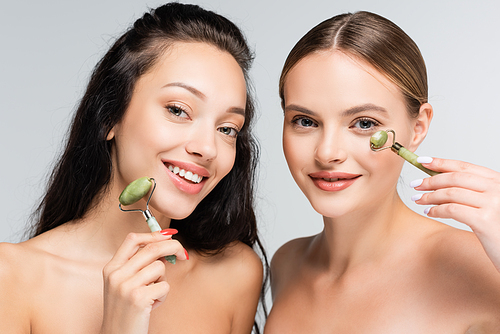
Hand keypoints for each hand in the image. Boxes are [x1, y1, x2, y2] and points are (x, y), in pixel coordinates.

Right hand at [100, 229, 187, 333]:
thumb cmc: (125, 310)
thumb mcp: (124, 283)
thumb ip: (139, 264)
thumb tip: (166, 244)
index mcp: (111, 268)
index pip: (133, 239)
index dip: (154, 234)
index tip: (169, 235)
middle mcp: (116, 275)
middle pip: (152, 248)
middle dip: (173, 247)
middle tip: (183, 254)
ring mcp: (126, 286)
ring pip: (160, 267)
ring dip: (163, 280)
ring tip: (152, 294)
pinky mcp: (138, 298)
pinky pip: (164, 286)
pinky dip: (163, 295)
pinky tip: (152, 305)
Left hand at [410, 157, 499, 271]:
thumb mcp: (490, 204)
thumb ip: (473, 192)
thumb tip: (439, 182)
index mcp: (498, 181)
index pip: (465, 167)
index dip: (442, 163)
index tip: (423, 162)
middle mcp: (497, 189)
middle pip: (455, 178)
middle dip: (431, 180)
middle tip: (415, 185)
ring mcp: (492, 204)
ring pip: (451, 193)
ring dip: (430, 196)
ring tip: (419, 200)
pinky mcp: (485, 221)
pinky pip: (452, 210)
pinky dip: (437, 210)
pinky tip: (430, 212)